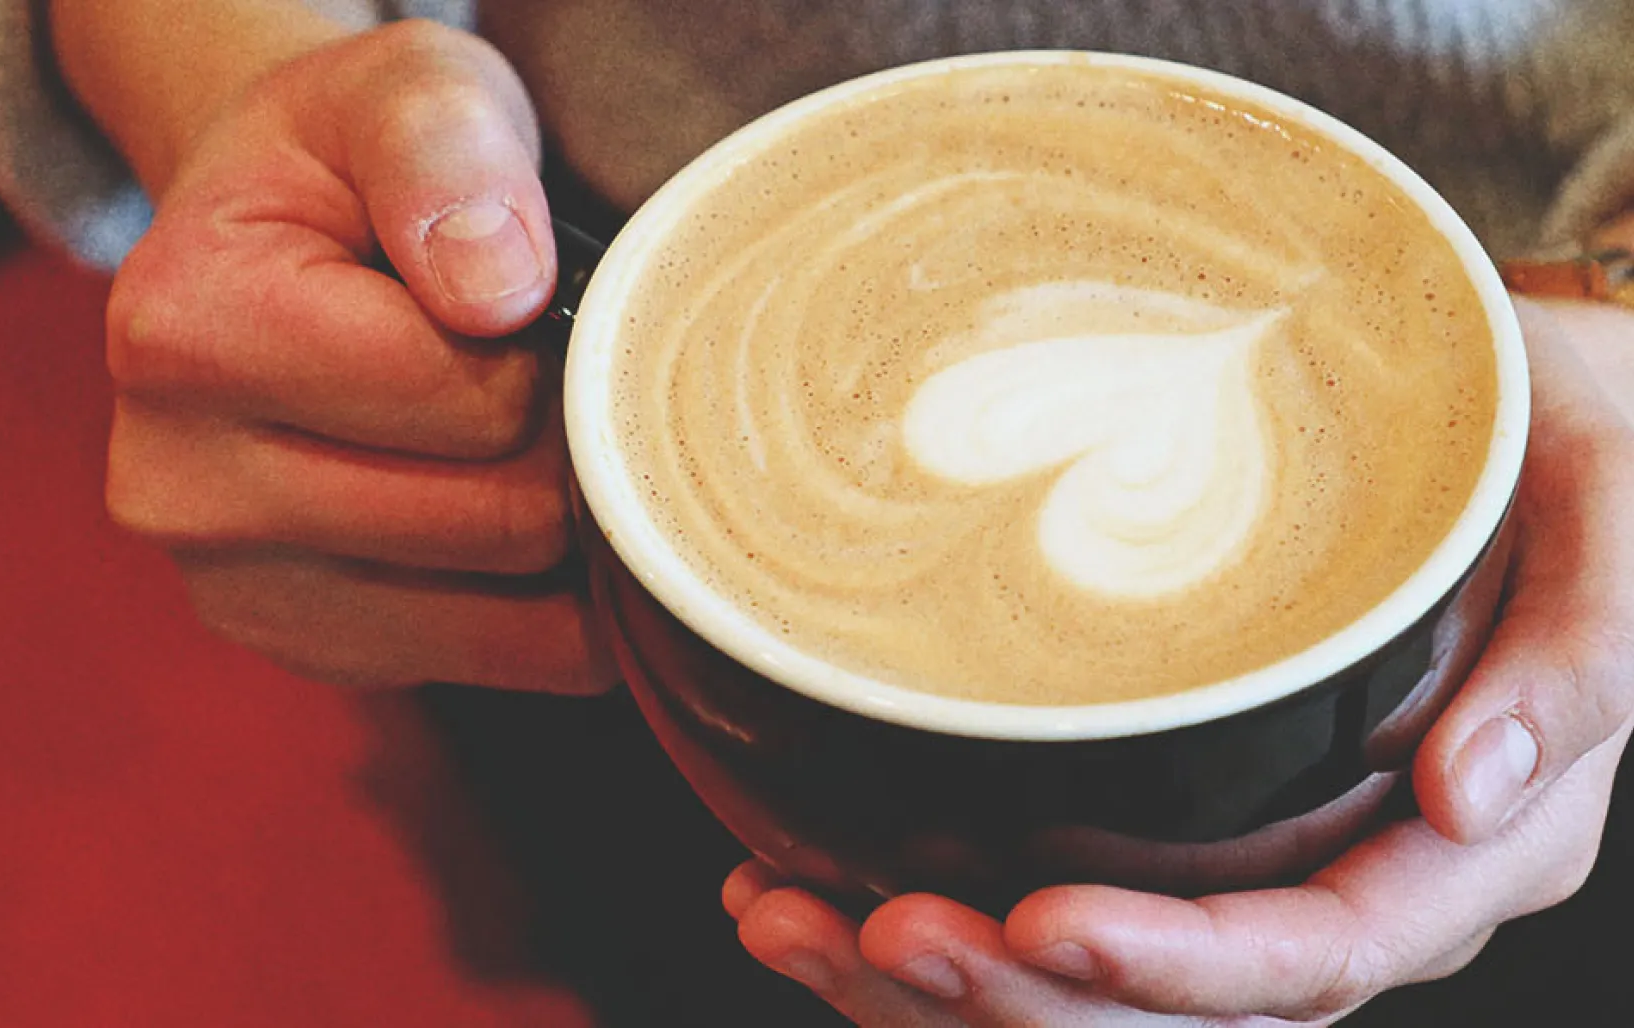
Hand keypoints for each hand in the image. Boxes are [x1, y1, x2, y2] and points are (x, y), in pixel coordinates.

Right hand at [92, 19, 610, 691]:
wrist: (273, 246)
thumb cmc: (357, 165)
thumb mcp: (406, 91)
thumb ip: (449, 153)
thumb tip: (495, 295)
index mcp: (183, 335)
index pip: (477, 398)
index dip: (540, 344)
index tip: (508, 295)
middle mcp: (176, 491)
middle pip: (500, 520)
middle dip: (560, 442)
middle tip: (533, 368)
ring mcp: (235, 594)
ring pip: (509, 617)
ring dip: (560, 530)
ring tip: (516, 434)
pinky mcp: (308, 654)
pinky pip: (500, 662)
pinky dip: (545, 601)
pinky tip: (509, 511)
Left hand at [727, 299, 1633, 1024]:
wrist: (1526, 423)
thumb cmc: (1567, 456)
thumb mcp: (1610, 523)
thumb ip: (1573, 665)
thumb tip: (1473, 794)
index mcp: (1467, 846)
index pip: (1312, 953)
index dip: (1178, 963)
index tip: (1041, 920)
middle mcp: (1353, 880)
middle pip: (1174, 1010)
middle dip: (1013, 994)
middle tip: (868, 928)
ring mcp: (1257, 859)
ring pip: (1090, 989)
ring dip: (934, 980)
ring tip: (785, 920)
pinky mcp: (1182, 816)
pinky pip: (1053, 910)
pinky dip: (924, 911)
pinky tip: (800, 883)